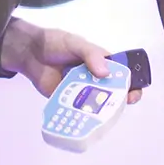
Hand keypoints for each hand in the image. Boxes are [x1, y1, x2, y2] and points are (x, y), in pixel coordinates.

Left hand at [0, 20, 144, 103]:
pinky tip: (86, 121)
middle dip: (120, 99)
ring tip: (104, 116)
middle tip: (122, 105)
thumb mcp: (76, 43)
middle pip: (112, 91)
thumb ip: (91, 55)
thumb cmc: (56, 43)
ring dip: (102, 110)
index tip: (135, 90)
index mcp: (100, 61)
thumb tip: (106, 72)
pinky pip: (78, 109)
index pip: (121, 72)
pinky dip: (83, 116)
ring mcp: (80, 90)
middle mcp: (93, 77)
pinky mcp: (67, 100)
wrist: (29, 52)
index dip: (131, 81)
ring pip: (96, 103)